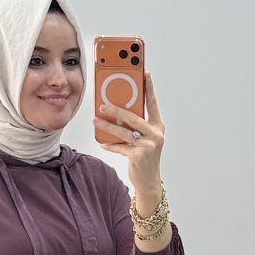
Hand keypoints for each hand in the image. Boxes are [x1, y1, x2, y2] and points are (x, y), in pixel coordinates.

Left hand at [93, 70, 164, 192]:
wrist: (149, 182)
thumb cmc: (145, 157)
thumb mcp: (145, 139)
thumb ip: (137, 126)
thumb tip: (117, 112)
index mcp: (157, 127)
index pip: (152, 104)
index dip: (149, 88)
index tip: (144, 73)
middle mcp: (155, 134)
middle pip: (133, 117)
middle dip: (116, 110)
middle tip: (102, 105)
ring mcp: (148, 145)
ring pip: (123, 132)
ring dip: (107, 126)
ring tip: (96, 121)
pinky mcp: (138, 156)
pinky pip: (120, 147)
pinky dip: (110, 145)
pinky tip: (102, 142)